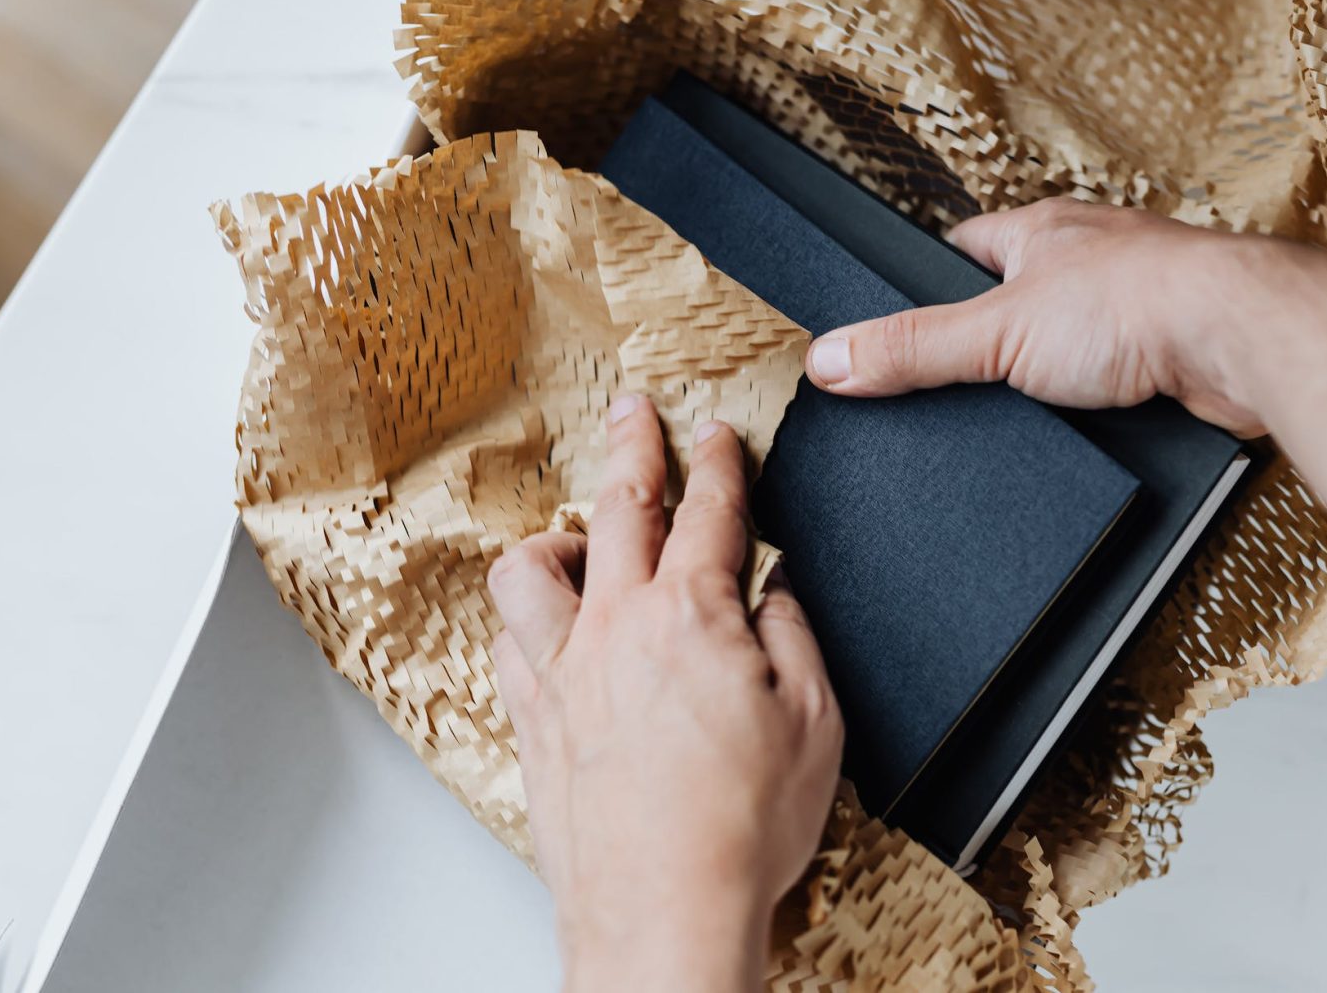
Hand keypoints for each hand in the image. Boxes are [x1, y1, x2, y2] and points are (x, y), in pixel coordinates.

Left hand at [486, 394, 842, 992]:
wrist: (664, 912)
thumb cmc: (739, 829)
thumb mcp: (816, 721)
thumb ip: (792, 636)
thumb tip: (775, 595)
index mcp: (691, 617)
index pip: (708, 512)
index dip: (717, 462)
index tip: (716, 435)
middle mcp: (614, 629)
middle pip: (619, 507)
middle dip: (632, 445)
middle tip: (634, 413)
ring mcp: (562, 674)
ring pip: (531, 570)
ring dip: (559, 538)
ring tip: (580, 538)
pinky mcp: (533, 722)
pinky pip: (510, 642)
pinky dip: (529, 618)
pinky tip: (546, 628)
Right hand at [802, 197, 1272, 435]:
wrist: (1241, 337)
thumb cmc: (1138, 301)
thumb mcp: (994, 331)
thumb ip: (912, 348)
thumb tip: (831, 357)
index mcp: (1042, 233)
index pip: (966, 248)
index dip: (931, 283)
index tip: (903, 314)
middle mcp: (1092, 259)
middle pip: (1018, 296)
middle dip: (991, 338)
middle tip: (957, 377)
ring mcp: (1136, 304)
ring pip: (1073, 340)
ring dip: (1050, 374)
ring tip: (1018, 410)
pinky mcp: (1171, 354)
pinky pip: (1116, 379)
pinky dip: (1096, 404)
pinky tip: (1081, 429)